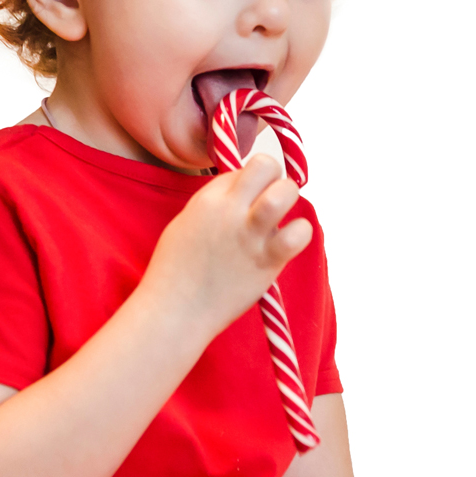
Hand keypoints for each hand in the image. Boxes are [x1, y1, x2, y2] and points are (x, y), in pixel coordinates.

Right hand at [139, 154, 313, 336]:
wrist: (174, 311)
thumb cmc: (177, 269)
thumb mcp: (188, 221)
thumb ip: (216, 202)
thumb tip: (244, 189)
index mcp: (208, 198)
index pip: (244, 167)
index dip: (252, 180)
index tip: (249, 199)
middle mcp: (230, 210)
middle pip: (267, 165)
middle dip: (276, 177)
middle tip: (271, 200)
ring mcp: (249, 234)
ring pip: (285, 192)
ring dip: (289, 199)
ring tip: (281, 218)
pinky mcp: (266, 261)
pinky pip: (298, 234)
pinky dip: (301, 233)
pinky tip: (289, 242)